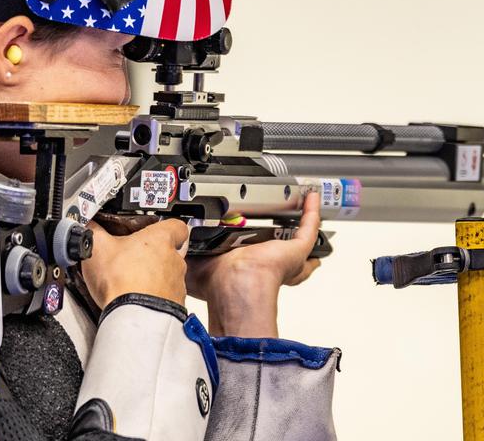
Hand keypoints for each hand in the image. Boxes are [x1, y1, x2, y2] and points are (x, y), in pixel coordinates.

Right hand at [80, 218, 188, 307]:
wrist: (134, 316)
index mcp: (160, 239)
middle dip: (153, 255)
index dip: (166, 226)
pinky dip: (155, 298)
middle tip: (133, 260)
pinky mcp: (175, 304)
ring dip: (154, 278)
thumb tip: (86, 226)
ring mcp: (177, 284)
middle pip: (171, 252)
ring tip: (132, 283)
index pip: (177, 225)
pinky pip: (167, 297)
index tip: (154, 230)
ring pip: (169, 276)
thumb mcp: (97, 247)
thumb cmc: (121, 281)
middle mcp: (174, 260)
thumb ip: (93, 231)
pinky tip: (138, 300)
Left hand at [186, 192, 322, 336]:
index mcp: (242, 264)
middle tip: (290, 220)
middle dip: (286, 237)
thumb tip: (171, 244)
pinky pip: (308, 229)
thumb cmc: (218, 284)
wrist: (235, 286)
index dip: (255, 243)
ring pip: (298, 239)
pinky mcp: (296, 250)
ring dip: (302, 221)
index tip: (255, 228)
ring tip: (304, 203)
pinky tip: (310, 197)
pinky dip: (312, 212)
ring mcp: (283, 255)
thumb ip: (183, 252)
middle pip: (282, 248)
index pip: (253, 253)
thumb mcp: (193, 264)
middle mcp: (265, 261)